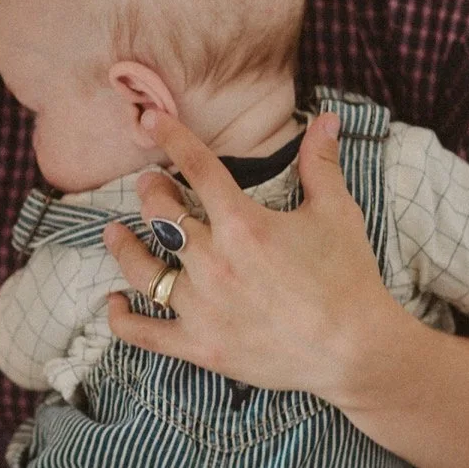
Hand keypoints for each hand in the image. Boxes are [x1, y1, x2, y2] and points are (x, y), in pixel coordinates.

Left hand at [101, 108, 404, 399]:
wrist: (355, 350)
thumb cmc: (348, 277)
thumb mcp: (337, 212)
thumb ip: (320, 163)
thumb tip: (327, 118)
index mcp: (243, 224)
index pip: (197, 167)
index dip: (171, 138)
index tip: (150, 121)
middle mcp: (214, 261)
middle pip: (162, 216)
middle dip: (151, 193)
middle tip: (149, 186)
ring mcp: (202, 306)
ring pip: (143, 270)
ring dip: (123, 247)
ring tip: (113, 234)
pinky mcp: (200, 346)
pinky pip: (145, 332)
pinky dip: (122, 318)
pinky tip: (114, 302)